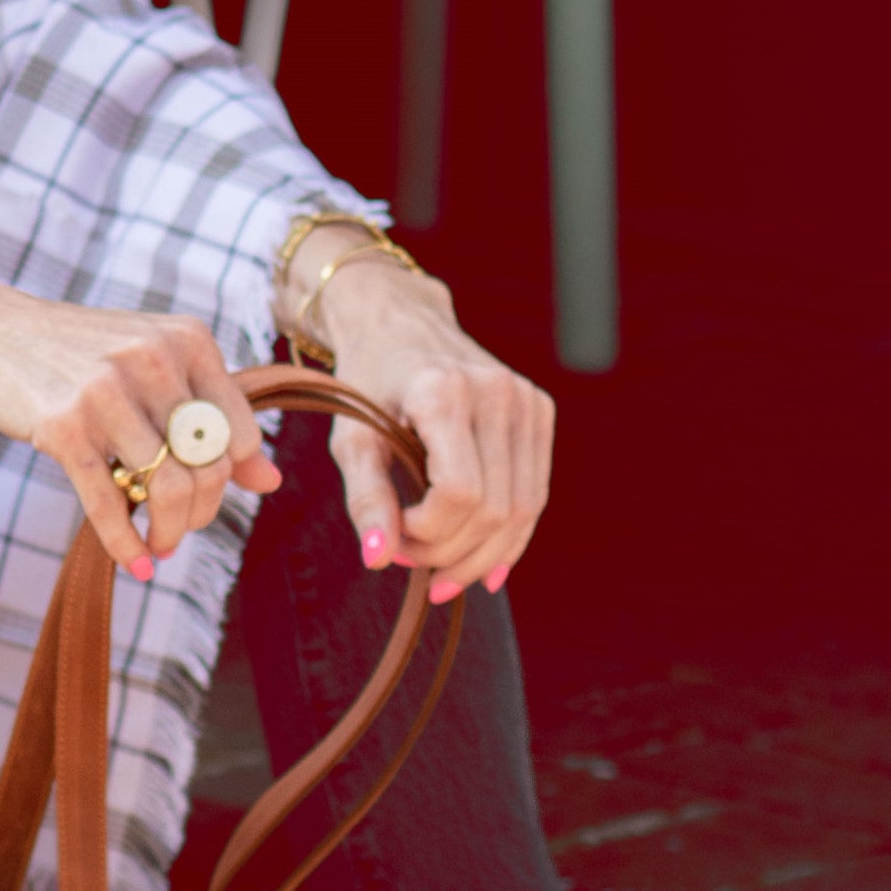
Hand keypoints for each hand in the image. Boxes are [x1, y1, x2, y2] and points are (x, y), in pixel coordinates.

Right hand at [0, 278, 282, 577]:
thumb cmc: (75, 353)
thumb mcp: (150, 364)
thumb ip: (210, 413)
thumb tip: (273, 481)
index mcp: (186, 339)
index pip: (241, 434)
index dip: (229, 479)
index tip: (204, 494)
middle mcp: (153, 359)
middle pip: (210, 466)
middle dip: (200, 513)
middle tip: (176, 529)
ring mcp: (107, 392)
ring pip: (169, 489)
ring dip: (170, 533)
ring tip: (159, 545)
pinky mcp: (64, 427)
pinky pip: (109, 504)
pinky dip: (126, 545)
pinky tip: (133, 564)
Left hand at [315, 259, 553, 599]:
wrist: (397, 318)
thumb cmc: (367, 379)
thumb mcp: (350, 435)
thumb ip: (365, 496)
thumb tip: (378, 560)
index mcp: (443, 391)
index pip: (459, 493)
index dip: (428, 532)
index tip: (394, 535)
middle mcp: (495, 392)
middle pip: (494, 509)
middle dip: (452, 553)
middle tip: (412, 561)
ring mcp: (525, 400)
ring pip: (523, 509)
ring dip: (483, 555)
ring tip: (441, 572)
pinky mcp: (539, 409)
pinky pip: (534, 493)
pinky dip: (509, 535)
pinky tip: (482, 561)